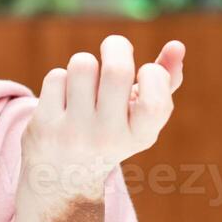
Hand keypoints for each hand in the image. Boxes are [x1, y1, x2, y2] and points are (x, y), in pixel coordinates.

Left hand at [22, 35, 185, 195]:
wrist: (61, 176)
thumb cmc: (110, 133)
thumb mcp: (140, 116)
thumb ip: (165, 81)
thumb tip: (177, 45)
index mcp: (139, 136)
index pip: (155, 102)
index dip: (154, 74)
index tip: (146, 71)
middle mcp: (107, 138)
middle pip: (116, 71)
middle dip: (116, 46)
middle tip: (114, 47)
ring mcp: (73, 133)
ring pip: (82, 65)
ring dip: (85, 63)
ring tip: (85, 78)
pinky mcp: (44, 126)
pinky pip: (56, 77)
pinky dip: (61, 79)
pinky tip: (63, 97)